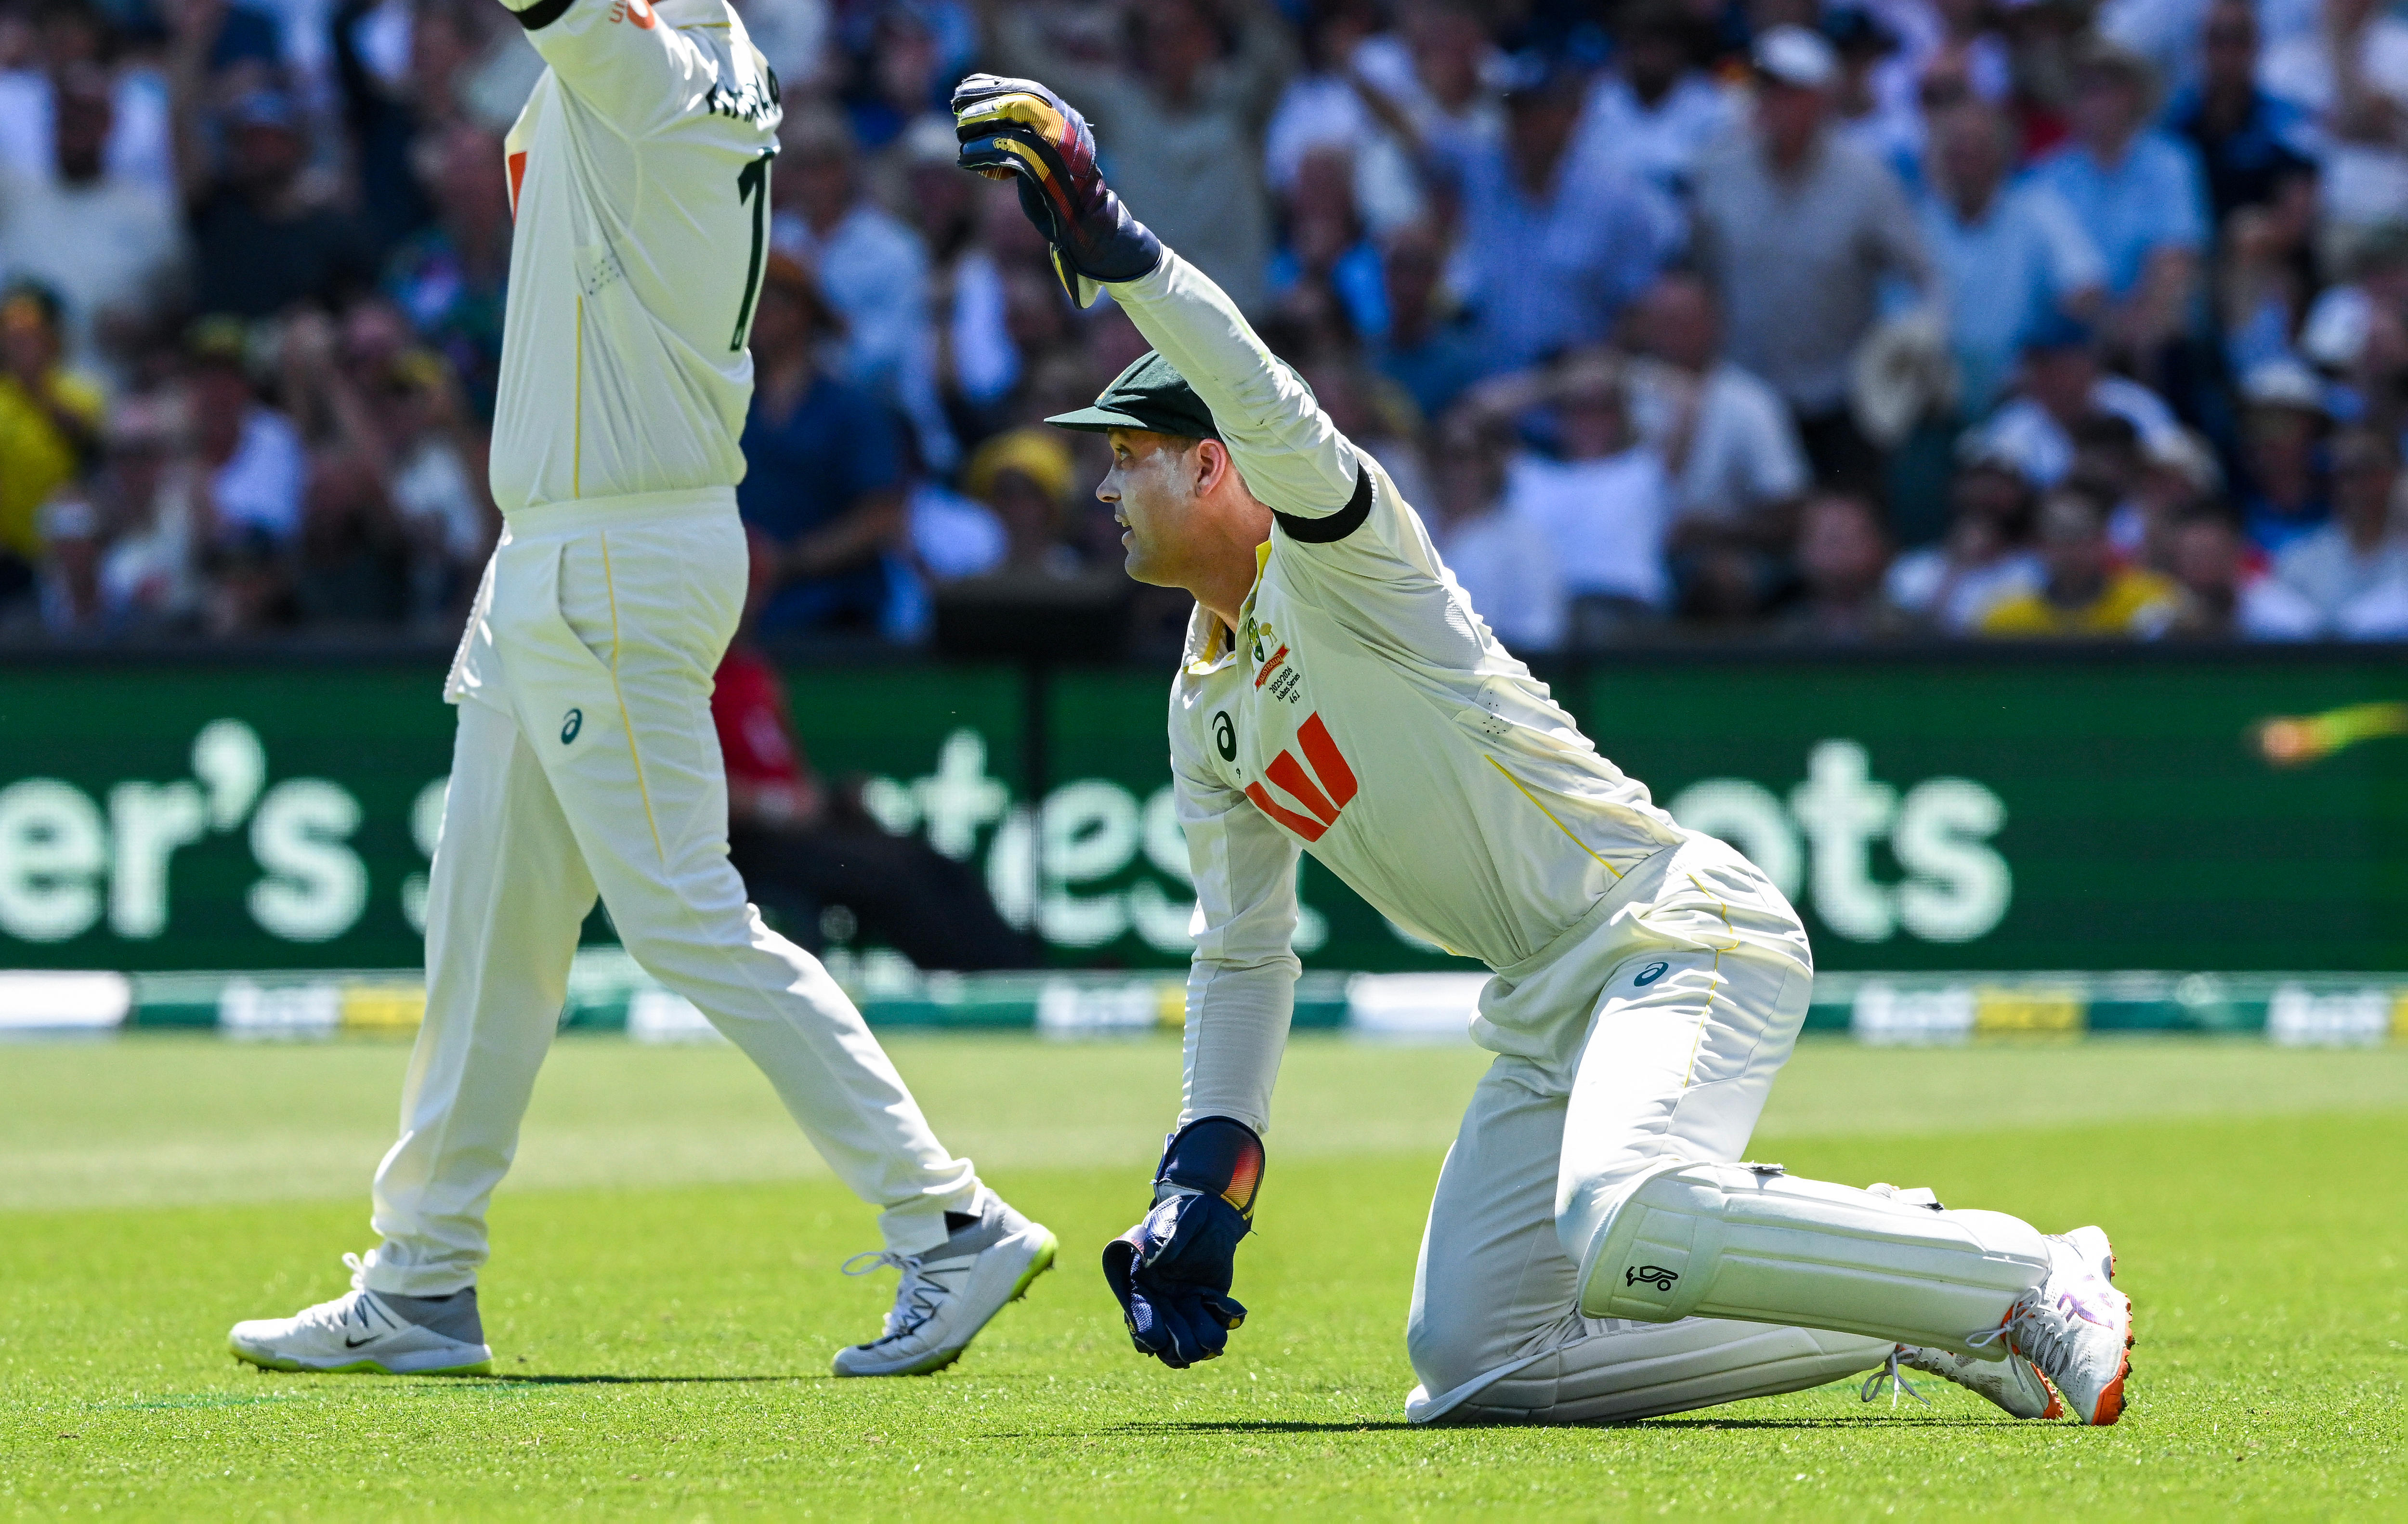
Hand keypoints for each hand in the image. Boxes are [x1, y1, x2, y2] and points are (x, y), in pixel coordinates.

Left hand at [950, 73, 1160, 304]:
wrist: (1083, 222)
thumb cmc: (1058, 187)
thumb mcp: (1046, 151)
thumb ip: (1026, 131)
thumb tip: (984, 111)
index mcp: (1067, 118)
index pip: (1029, 90)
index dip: (995, 86)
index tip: (966, 87)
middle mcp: (1065, 126)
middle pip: (1018, 99)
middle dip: (983, 100)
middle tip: (955, 105)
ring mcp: (1056, 145)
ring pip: (1010, 119)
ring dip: (979, 124)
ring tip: (960, 136)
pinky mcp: (1043, 167)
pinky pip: (1004, 150)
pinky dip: (980, 153)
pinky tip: (965, 160)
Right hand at [1101, 1117, 1261, 1368]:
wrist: (1213, 1211)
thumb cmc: (1188, 1211)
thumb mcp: (1178, 1218)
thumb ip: (1167, 1238)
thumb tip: (1155, 1262)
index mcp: (1142, 1282)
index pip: (1138, 1316)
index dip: (1147, 1331)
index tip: (1159, 1338)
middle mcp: (1160, 1300)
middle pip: (1165, 1341)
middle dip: (1180, 1345)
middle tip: (1197, 1344)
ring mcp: (1184, 1305)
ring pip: (1189, 1342)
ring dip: (1203, 1344)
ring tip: (1217, 1338)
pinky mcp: (1208, 1304)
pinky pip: (1214, 1326)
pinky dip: (1224, 1325)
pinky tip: (1234, 1310)